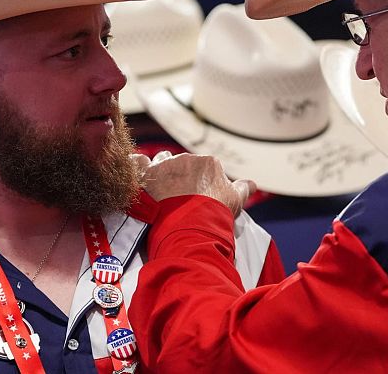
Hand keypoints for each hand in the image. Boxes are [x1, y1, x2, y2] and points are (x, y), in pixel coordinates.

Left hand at [133, 151, 255, 215]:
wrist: (191, 228)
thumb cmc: (215, 214)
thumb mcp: (235, 201)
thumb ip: (243, 189)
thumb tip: (252, 184)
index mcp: (208, 163)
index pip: (204, 166)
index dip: (201, 180)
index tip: (199, 193)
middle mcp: (185, 159)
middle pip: (181, 162)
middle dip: (180, 174)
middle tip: (177, 194)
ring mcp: (164, 166)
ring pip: (160, 161)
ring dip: (159, 170)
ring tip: (158, 186)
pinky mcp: (145, 176)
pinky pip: (136, 161)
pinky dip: (135, 164)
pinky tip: (136, 170)